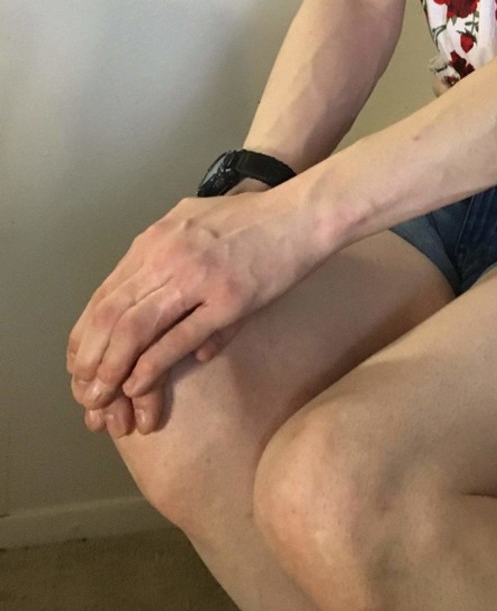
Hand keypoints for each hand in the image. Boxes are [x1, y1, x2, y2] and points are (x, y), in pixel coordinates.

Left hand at [67, 187, 314, 420]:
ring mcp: (195, 276)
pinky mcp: (226, 299)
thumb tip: (187, 330)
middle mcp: (166, 254)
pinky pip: (175, 339)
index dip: (85, 335)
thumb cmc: (259, 221)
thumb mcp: (203, 229)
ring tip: (102, 397)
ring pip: (133, 328)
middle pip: (109, 313)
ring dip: (111, 368)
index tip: (79, 365)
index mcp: (157, 239)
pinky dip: (150, 367)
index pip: (104, 293)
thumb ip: (181, 271)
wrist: (304, 212)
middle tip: (84, 392)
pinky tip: (138, 387)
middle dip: (89, 359)